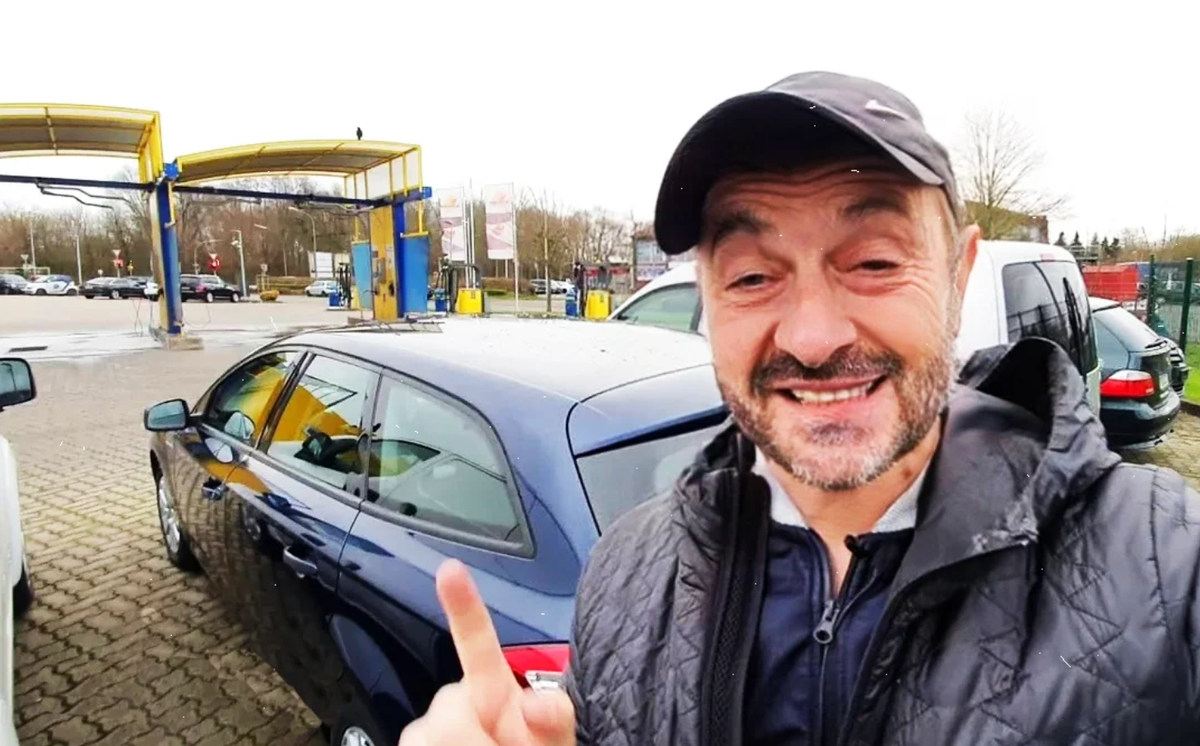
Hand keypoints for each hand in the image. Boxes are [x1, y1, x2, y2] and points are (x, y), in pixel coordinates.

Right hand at [399, 560, 575, 745]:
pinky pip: (417, 745)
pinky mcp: (414, 739)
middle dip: (474, 738)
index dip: (464, 605)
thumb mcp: (552, 734)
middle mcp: (456, 699)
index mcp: (494, 686)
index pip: (477, 641)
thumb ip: (551, 713)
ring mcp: (431, 723)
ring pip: (432, 733)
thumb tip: (533, 704)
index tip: (451, 570)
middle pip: (448, 707)